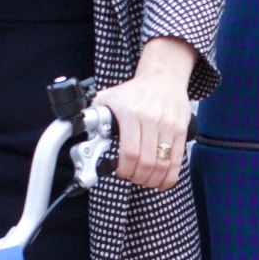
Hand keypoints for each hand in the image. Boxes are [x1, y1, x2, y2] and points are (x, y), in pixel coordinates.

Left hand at [96, 37, 196, 189]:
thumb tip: (77, 128)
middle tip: (132, 177)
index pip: (130, 152)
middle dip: (138, 177)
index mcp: (131, 113)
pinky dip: (170, 176)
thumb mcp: (109, 97)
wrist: (163, 78)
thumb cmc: (135, 91)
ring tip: (145, 180)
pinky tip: (162, 181)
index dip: (125, 169)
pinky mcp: (181, 130)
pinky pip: (178, 160)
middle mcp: (152, 120)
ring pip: (163, 164)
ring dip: (153, 179)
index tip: (120, 172)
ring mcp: (169, 126)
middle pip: (147, 162)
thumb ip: (93, 114)